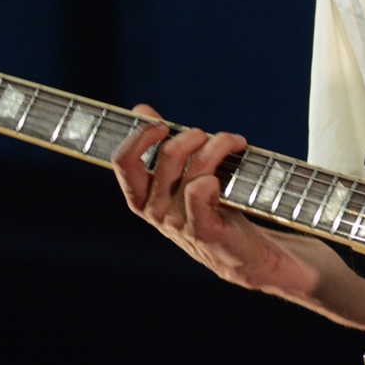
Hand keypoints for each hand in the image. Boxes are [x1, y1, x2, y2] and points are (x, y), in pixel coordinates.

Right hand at [110, 104, 311, 293]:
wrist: (241, 254)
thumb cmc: (209, 208)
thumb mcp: (179, 177)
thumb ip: (158, 145)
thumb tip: (140, 110)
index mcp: (141, 197)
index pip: (123, 161)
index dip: (140, 135)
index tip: (161, 123)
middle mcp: (154, 211)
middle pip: (168, 154)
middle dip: (193, 134)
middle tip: (209, 136)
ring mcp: (178, 222)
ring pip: (194, 166)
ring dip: (219, 144)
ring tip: (234, 143)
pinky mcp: (204, 231)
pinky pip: (201, 192)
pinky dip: (216, 176)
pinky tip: (227, 176)